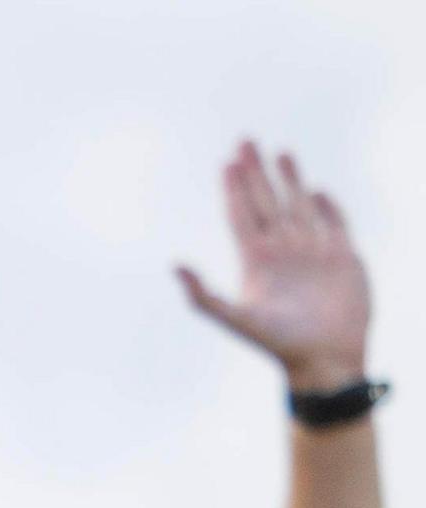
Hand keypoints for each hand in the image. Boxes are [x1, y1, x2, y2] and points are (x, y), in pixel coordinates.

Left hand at [179, 141, 371, 390]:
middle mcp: (282, 252)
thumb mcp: (236, 318)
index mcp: (256, 261)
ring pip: (298, 206)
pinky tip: (315, 190)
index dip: (234, 188)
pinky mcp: (344, 257)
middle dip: (255, 172)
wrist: (325, 358)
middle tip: (245, 140)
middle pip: (266, 201)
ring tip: (280, 152)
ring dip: (289, 179)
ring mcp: (313, 252)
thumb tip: (172, 265)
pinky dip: (326, 206)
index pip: (241, 214)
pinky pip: (334, 224)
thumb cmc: (279, 343)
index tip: (226, 161)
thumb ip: (203, 295)